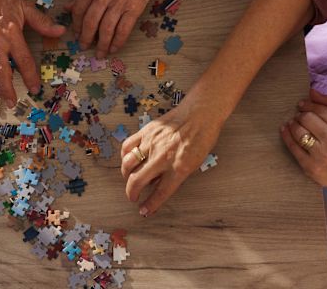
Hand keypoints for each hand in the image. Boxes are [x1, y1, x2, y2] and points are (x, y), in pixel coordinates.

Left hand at [66, 0, 197, 57]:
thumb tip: (69, 6)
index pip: (79, 8)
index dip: (76, 24)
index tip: (76, 33)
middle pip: (91, 21)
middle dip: (86, 37)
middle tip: (84, 46)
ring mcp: (120, 2)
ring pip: (106, 29)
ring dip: (102, 44)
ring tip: (100, 52)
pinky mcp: (134, 8)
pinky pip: (123, 30)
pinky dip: (118, 42)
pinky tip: (114, 48)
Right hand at [120, 100, 221, 216]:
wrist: (200, 113)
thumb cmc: (201, 138)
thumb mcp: (194, 163)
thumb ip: (175, 175)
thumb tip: (158, 184)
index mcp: (178, 168)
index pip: (160, 193)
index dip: (150, 205)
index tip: (144, 212)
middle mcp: (162, 158)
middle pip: (137, 181)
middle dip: (131, 193)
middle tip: (132, 196)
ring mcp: (152, 144)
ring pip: (128, 164)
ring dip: (126, 175)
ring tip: (129, 178)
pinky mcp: (146, 132)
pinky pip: (128, 146)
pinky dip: (125, 156)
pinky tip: (128, 159)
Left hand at [280, 89, 326, 201]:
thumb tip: (311, 91)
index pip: (320, 109)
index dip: (308, 104)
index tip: (302, 104)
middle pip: (307, 118)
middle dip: (300, 114)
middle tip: (298, 115)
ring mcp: (321, 155)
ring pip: (298, 131)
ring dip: (292, 124)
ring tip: (293, 123)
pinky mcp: (309, 166)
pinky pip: (292, 146)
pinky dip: (286, 135)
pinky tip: (285, 129)